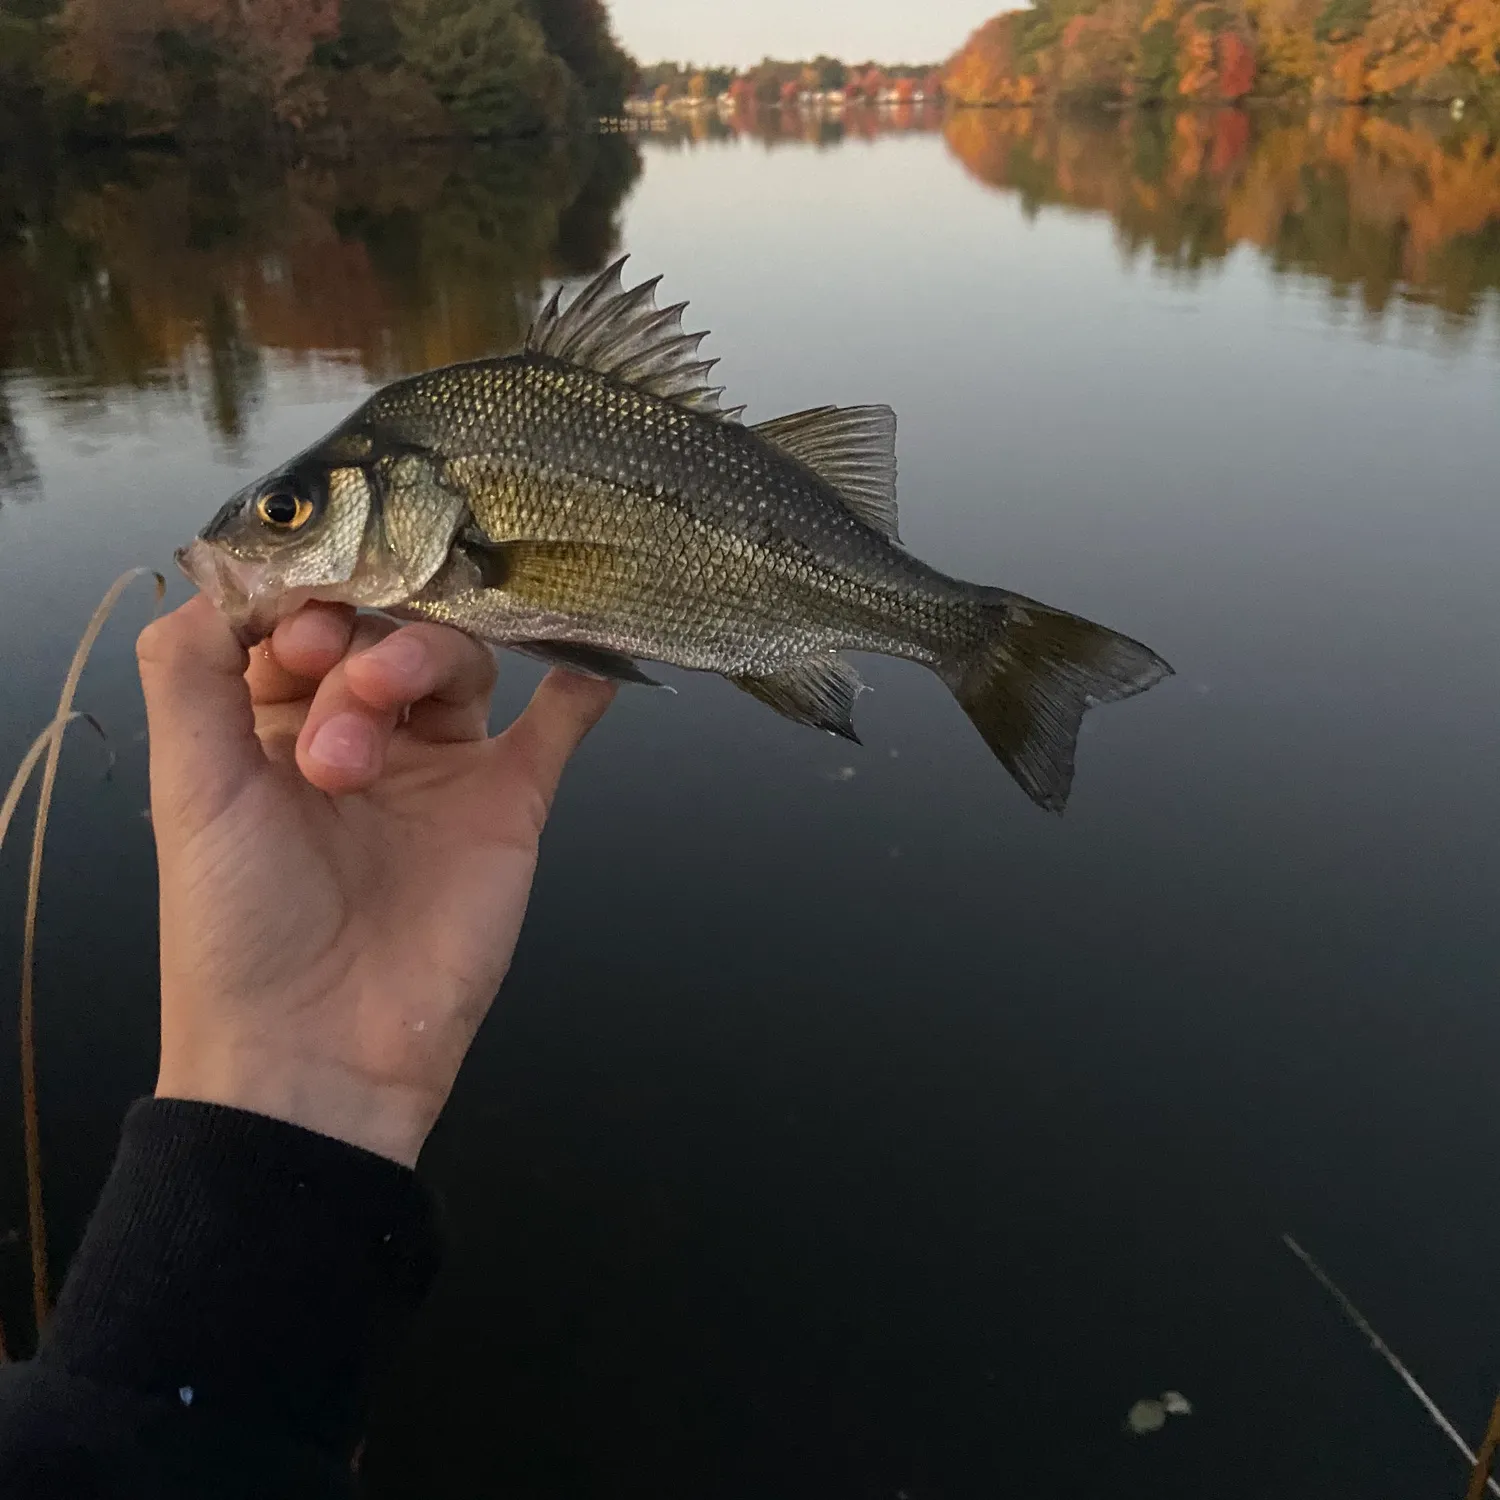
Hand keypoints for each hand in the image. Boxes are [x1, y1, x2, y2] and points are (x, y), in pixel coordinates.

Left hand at [136, 596, 614, 1165]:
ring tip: (380, 725)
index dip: (303, 602)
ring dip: (423, 660)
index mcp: (270, 724)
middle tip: (338, 701)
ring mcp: (441, 767)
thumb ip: (192, 668)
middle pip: (384, 628)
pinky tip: (583, 658)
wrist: (319, 1052)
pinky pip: (555, 727)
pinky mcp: (509, 804)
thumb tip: (232, 571)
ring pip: (458, 661)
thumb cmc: (237, 924)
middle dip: (358, 646)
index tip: (300, 636)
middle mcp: (361, 733)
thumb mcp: (190, 786)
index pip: (304, 615)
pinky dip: (576, 687)